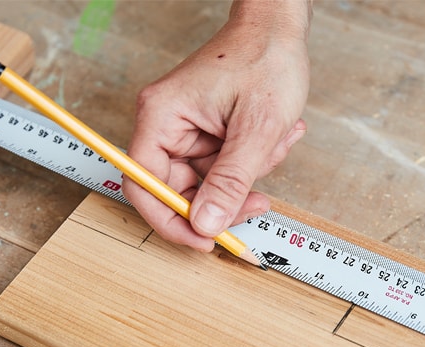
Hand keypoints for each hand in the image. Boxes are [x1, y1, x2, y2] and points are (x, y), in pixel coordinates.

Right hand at [125, 1, 311, 250]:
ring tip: (277, 141)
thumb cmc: (266, 60)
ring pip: (210, 181)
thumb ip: (230, 181)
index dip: (170, 219)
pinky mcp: (209, 132)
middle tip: (259, 202)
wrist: (281, 28)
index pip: (143, 184)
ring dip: (249, 174)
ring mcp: (188, 130)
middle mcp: (167, 124)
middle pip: (178, 189)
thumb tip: (206, 226)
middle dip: (225, 198)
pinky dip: (254, 160)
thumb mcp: (256, 129)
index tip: (204, 241)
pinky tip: (277, 135)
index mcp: (162, 117)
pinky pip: (226, 166)